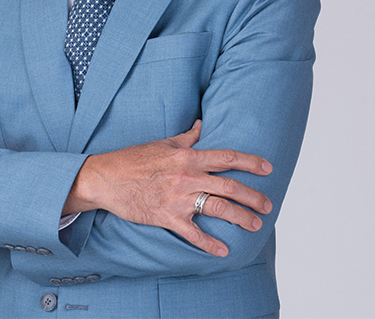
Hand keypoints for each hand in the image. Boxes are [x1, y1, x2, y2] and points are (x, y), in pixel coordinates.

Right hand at [63, 120, 272, 256]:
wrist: (106, 178)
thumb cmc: (133, 159)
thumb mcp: (162, 143)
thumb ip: (187, 137)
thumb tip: (202, 125)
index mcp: (187, 157)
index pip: (226, 157)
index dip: (250, 162)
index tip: (267, 168)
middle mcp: (186, 177)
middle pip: (228, 185)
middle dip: (252, 196)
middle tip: (268, 205)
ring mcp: (177, 198)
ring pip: (217, 208)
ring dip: (240, 217)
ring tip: (254, 224)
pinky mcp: (166, 217)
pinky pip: (193, 233)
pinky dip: (209, 244)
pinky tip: (223, 251)